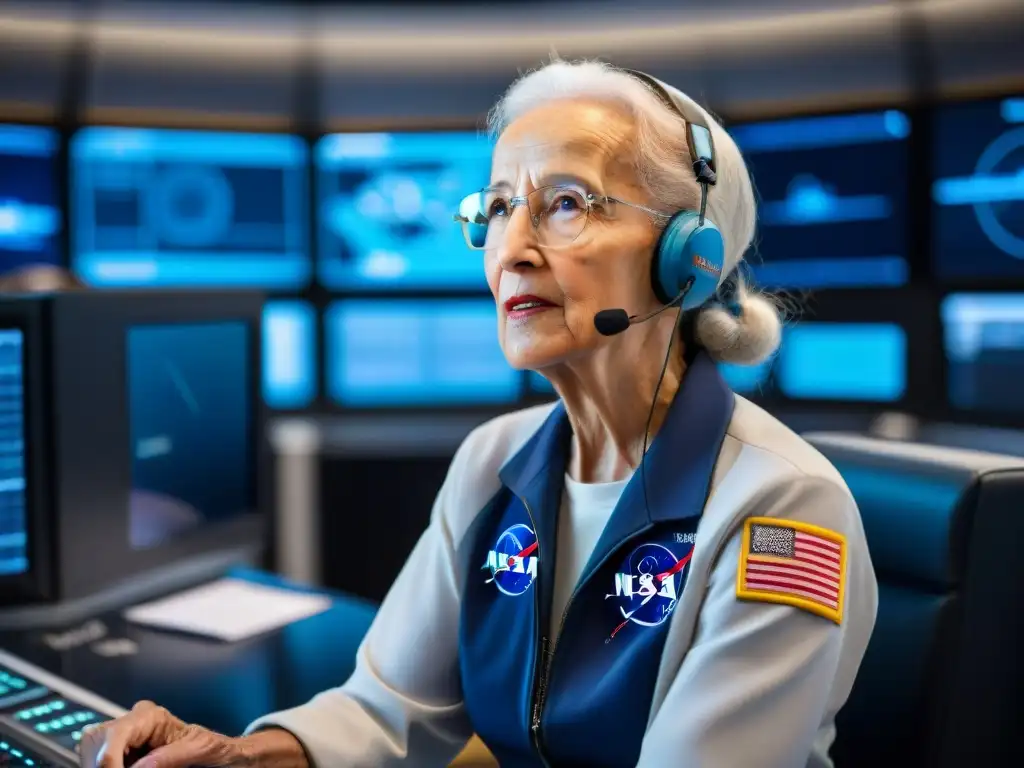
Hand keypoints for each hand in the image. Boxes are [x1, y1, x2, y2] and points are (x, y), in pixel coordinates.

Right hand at [79, 701, 243, 767]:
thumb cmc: (217, 748)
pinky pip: (101, 763)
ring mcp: (124, 742)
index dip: (108, 757)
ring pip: (92, 756)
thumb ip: (172, 756)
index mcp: (151, 716)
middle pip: (95, 742)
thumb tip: (141, 766)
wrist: (225, 756)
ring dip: (105, 766)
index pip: (115, 732)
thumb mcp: (201, 748)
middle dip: (102, 764)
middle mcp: (133, 725)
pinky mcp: (122, 758)